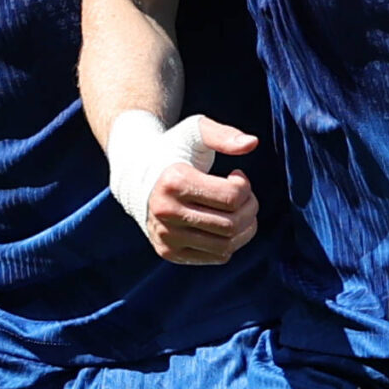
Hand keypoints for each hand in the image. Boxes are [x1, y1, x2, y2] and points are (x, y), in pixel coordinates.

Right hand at [142, 117, 260, 265]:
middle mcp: (166, 213)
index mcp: (174, 181)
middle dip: (250, 207)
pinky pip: (216, 257)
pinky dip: (230, 242)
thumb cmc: (173, 150)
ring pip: (226, 245)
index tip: (237, 174)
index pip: (231, 197)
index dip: (245, 185)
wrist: (136, 175)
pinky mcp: (169, 252)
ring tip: (238, 209)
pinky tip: (223, 222)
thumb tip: (252, 143)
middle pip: (231, 224)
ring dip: (245, 227)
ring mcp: (166, 236)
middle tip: (244, 194)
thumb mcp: (195, 132)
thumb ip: (224, 135)